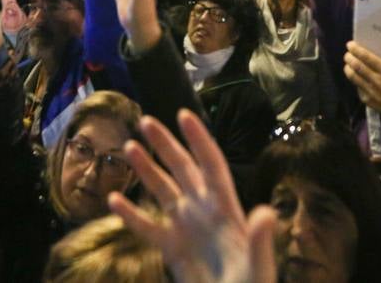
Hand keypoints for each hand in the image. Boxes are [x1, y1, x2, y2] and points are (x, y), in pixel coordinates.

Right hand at [109, 110, 277, 282]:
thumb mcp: (259, 265)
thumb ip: (260, 240)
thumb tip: (266, 212)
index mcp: (226, 209)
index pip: (211, 166)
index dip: (199, 140)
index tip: (184, 115)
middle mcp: (204, 211)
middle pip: (183, 170)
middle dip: (166, 145)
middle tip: (145, 121)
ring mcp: (186, 229)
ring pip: (163, 191)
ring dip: (146, 170)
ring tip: (129, 147)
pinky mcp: (172, 250)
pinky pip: (147, 228)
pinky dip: (130, 215)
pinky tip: (114, 199)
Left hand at [344, 37, 380, 135]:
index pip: (366, 57)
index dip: (356, 49)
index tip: (350, 44)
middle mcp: (378, 81)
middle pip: (357, 66)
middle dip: (349, 57)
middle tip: (347, 53)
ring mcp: (372, 92)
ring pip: (353, 77)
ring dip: (348, 68)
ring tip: (347, 63)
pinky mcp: (368, 100)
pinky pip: (357, 87)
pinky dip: (354, 80)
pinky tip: (355, 76)